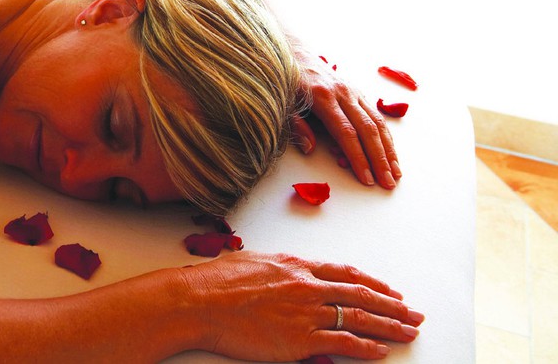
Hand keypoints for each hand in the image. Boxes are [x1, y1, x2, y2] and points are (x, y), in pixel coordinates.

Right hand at [180, 251, 421, 360]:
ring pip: (359, 319)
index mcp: (296, 266)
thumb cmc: (216, 282)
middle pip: (361, 295)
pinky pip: (344, 343)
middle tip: (414, 313)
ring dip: (389, 326)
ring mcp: (306, 313)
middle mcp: (307, 286)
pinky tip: (381, 351)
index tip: (389, 290)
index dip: (372, 283)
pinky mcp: (300, 339)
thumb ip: (278, 268)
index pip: (345, 273)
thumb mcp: (252, 261)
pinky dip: (366, 347)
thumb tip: (288, 271)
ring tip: (409, 332)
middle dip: (392, 305)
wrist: (200, 302)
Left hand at [291, 58, 400, 187]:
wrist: (293, 50)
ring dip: (388, 150)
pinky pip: (375, 116)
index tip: (366, 178)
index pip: (346, 133)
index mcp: (323, 97)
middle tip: (387, 183)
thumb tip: (310, 149)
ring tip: (396, 173)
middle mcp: (342, 93)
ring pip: (377, 122)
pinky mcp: (357, 91)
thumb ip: (296, 125)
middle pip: (367, 130)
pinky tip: (391, 153)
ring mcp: (352, 91)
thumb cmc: (285, 80)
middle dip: (379, 159)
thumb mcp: (282, 102)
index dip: (358, 157)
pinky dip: (385, 137)